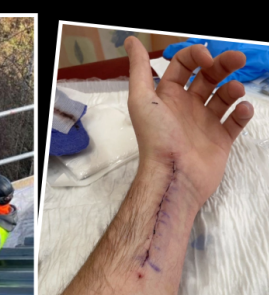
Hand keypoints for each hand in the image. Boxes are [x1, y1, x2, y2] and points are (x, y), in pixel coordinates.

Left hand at [125, 36, 252, 205]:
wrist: (173, 175)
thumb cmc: (155, 137)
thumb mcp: (142, 99)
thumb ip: (138, 68)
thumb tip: (130, 40)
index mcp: (168, 95)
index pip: (184, 65)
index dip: (196, 55)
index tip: (208, 57)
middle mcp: (186, 106)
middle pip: (209, 77)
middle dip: (223, 65)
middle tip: (239, 59)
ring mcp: (204, 122)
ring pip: (224, 96)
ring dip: (233, 88)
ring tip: (235, 91)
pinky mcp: (220, 139)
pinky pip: (235, 121)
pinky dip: (242, 112)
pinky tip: (241, 110)